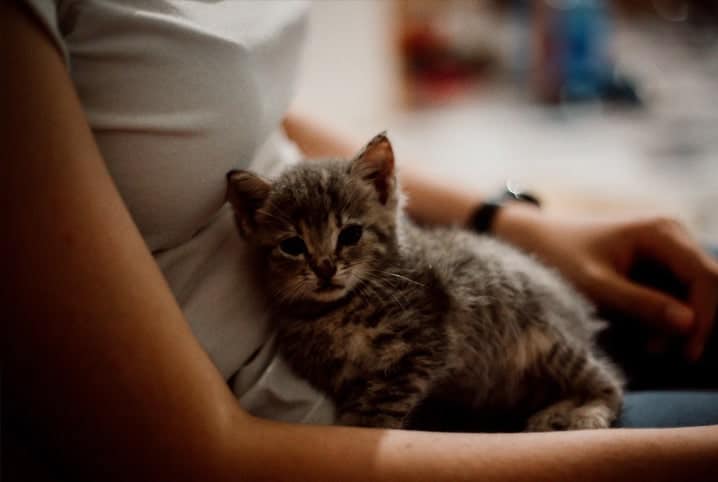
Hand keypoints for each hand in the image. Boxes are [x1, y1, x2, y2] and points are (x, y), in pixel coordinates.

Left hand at [494, 205, 717, 361]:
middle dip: (688, 325)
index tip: (685, 353)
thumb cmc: (558, 258)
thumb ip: (640, 304)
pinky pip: (672, 296)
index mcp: (661, 232)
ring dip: (672, 325)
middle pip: (706, 288)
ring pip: (689, 296)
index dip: (705, 318)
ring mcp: (666, 250)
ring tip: (641, 343)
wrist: (533, 240)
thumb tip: (689, 324)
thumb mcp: (595, 286)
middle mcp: (672, 236)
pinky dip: (659, 318)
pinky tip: (634, 329)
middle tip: (655, 352)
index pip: (706, 278)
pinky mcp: (656, 266)